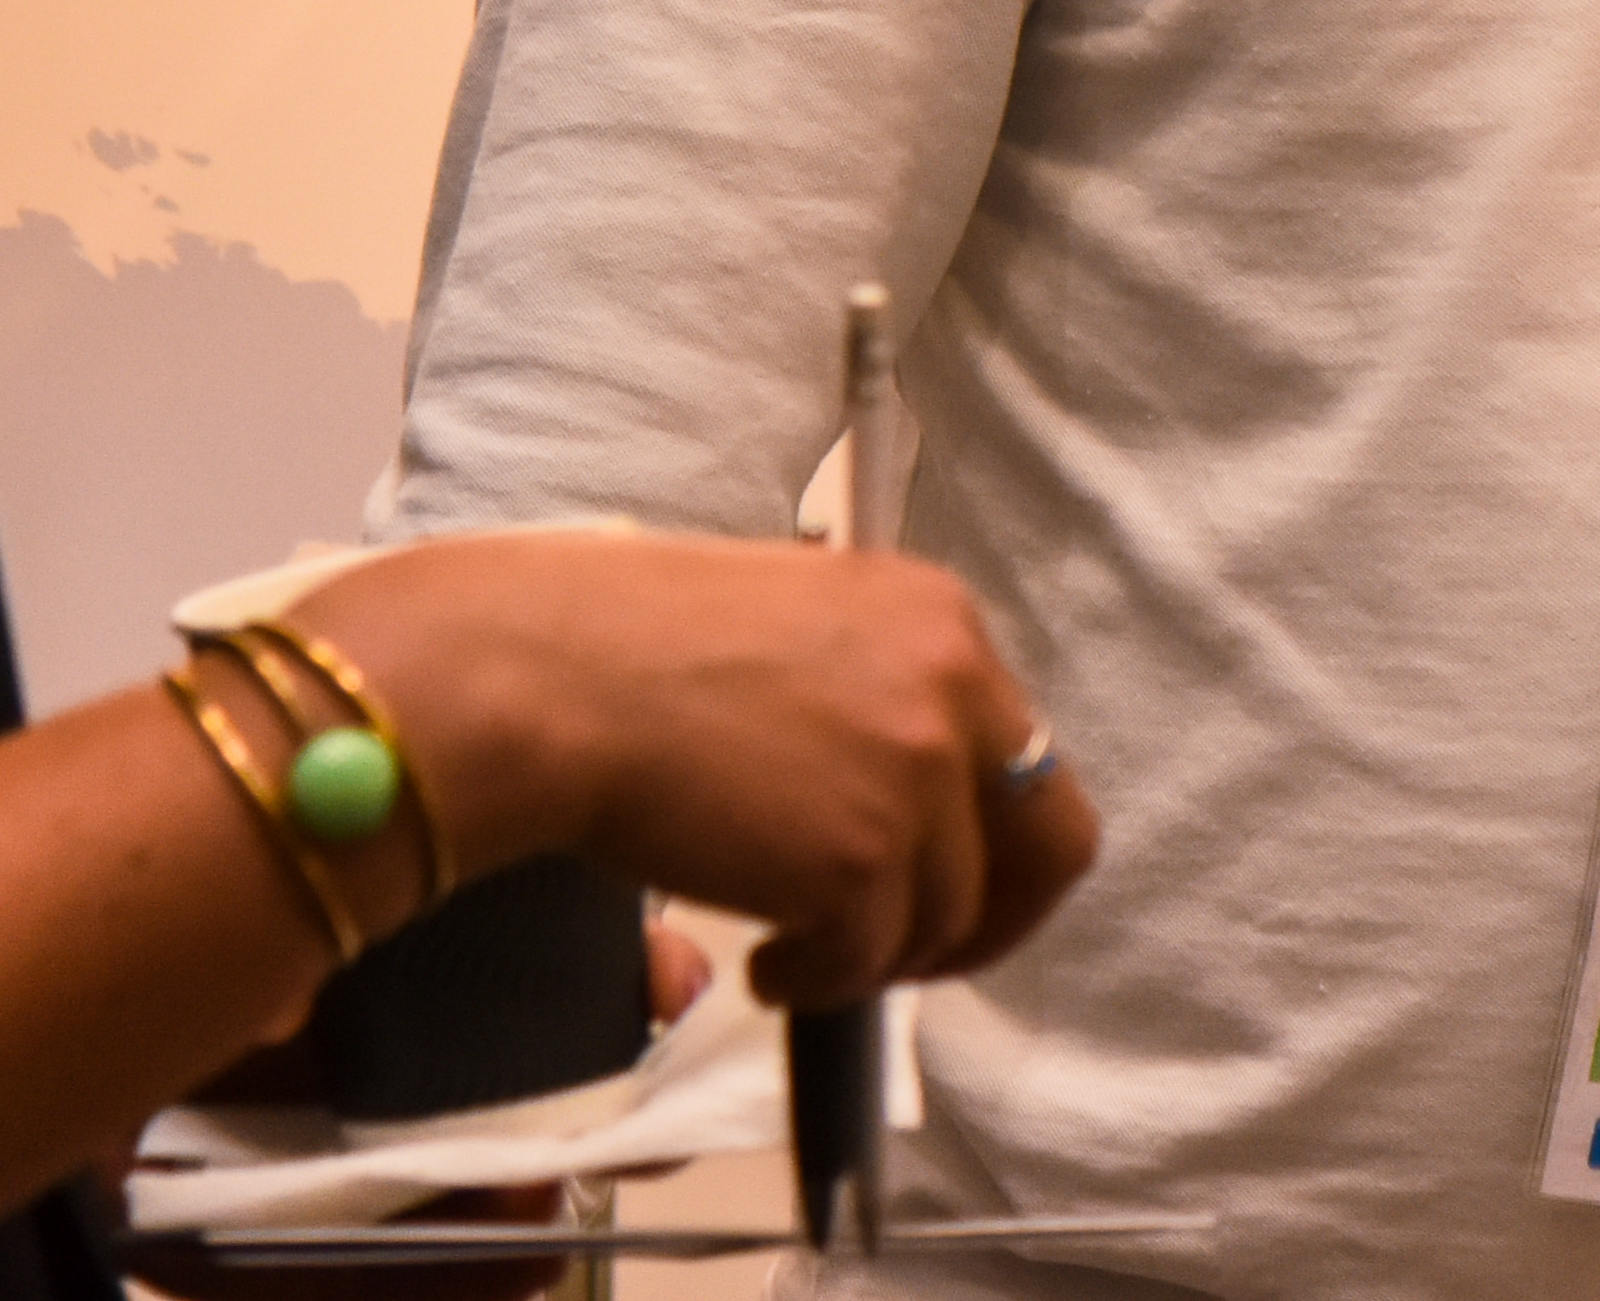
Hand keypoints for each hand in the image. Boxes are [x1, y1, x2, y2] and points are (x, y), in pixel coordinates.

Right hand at [311, 530, 1096, 997]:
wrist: (548, 676)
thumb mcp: (795, 630)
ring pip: (948, 917)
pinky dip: (818, 984)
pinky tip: (759, 965)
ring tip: (791, 952)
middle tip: (913, 953)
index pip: (1023, 750)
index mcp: (936, 616)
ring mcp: (915, 774)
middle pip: (1051, 839)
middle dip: (993, 916)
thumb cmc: (628, 646)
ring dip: (874, 954)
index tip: (932, 875)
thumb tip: (906, 803)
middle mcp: (951, 683)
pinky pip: (868, 964)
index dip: (984, 834)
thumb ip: (874, 696)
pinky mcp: (863, 860)